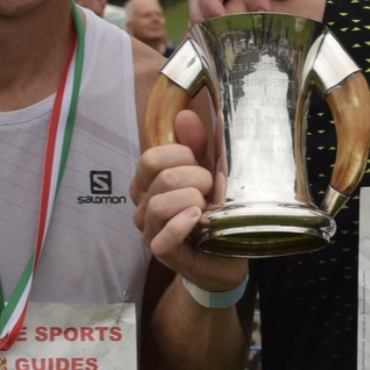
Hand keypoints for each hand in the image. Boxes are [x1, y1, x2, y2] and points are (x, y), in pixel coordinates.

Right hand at [129, 109, 246, 295]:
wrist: (227, 253)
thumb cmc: (214, 209)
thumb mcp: (209, 171)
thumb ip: (196, 144)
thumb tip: (184, 115)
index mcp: (149, 183)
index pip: (151, 158)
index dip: (182, 156)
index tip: (202, 165)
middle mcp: (143, 206)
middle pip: (163, 179)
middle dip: (197, 179)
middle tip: (212, 191)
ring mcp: (149, 230)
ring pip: (160, 205)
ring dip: (193, 201)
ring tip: (208, 208)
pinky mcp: (161, 253)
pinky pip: (163, 237)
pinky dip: (183, 224)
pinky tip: (199, 219)